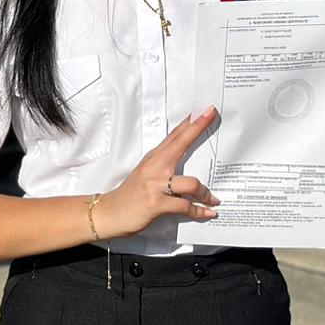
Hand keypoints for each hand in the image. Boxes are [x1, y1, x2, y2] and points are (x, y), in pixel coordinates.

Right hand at [96, 107, 220, 236]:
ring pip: (191, 183)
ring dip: (205, 194)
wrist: (112, 213)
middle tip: (212, 116)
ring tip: (213, 200)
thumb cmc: (131, 194)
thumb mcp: (147, 172)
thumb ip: (165, 162)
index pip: (176, 135)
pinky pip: (185, 206)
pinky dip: (199, 212)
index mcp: (154, 158)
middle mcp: (155, 167)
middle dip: (198, 129)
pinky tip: (208, 213)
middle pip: (181, 144)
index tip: (206, 111)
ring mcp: (155, 185)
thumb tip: (185, 153)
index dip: (192, 122)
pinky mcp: (157, 203)